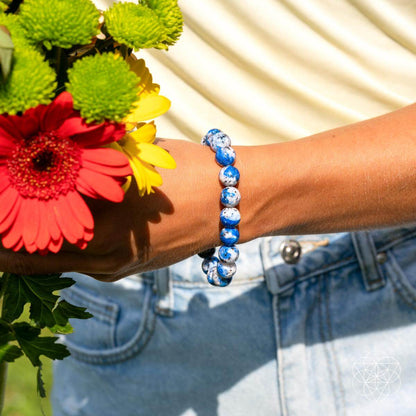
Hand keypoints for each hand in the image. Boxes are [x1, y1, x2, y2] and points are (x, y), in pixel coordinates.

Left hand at [0, 139, 221, 280]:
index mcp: (102, 227)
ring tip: (26, 217)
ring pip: (62, 262)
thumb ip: (90, 164)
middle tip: (0, 218)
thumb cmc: (189, 171)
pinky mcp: (132, 268)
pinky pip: (88, 261)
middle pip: (36, 260)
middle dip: (9, 243)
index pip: (27, 239)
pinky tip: (72, 221)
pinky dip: (70, 246)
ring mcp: (120, 268)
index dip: (1, 227)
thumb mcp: (134, 160)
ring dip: (38, 245)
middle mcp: (106, 257)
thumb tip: (50, 156)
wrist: (235, 202)